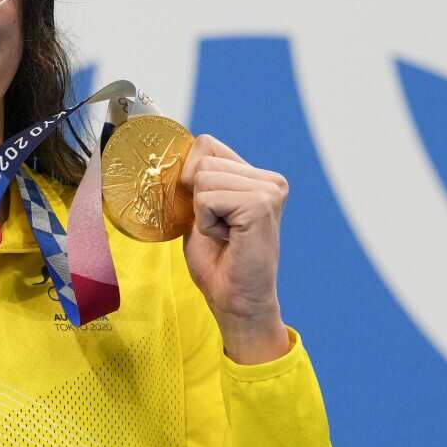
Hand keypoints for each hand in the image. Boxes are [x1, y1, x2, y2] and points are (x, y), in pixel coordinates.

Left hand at [178, 134, 290, 363]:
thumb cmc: (217, 262)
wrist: (235, 301)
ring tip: (225, 235)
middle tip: (220, 230)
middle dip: (196, 198)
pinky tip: (228, 240)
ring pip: (203, 178)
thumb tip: (176, 154)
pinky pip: (207, 198)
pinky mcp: (261, 204)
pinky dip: (207, 223)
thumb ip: (196, 181)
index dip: (190, 177)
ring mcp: (269, 190)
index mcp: (258, 177)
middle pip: (202, 159)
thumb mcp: (200, 211)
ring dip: (202, 213)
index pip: (206, 144)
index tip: (208, 213)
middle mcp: (270, 180)